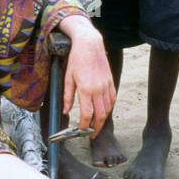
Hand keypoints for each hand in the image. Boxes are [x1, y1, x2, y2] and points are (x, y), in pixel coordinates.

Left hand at [60, 19, 115, 135]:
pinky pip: (112, 99)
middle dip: (96, 128)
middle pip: (100, 115)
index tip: (81, 131)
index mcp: (85, 89)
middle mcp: (98, 89)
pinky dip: (109, 108)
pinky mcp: (111, 81)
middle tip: (91, 134)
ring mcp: (106, 85)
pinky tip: (104, 111)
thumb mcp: (68, 78)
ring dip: (103, 119)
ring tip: (97, 125)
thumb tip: (66, 111)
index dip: (84, 126)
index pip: (87, 114)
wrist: (90, 44)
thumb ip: (67, 96)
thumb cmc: (77, 59)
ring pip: (108, 109)